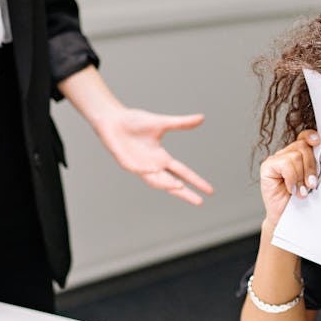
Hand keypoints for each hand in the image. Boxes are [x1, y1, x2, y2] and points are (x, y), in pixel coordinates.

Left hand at [97, 107, 213, 204]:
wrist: (112, 120)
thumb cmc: (135, 122)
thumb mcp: (161, 122)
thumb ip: (181, 123)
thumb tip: (202, 118)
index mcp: (162, 158)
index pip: (183, 172)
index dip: (196, 181)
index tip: (209, 190)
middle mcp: (152, 165)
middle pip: (172, 183)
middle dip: (185, 193)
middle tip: (199, 202)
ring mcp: (139, 167)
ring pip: (156, 181)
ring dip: (167, 185)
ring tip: (180, 186)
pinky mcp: (127, 164)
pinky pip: (139, 170)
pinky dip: (148, 173)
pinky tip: (155, 171)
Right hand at [260, 130, 319, 228]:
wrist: (286, 219)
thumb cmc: (301, 201)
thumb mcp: (312, 181)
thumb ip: (315, 167)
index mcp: (298, 155)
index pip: (305, 137)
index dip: (311, 137)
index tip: (319, 142)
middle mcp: (286, 154)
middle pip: (303, 147)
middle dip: (310, 167)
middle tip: (312, 185)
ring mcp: (276, 159)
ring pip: (295, 156)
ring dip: (301, 176)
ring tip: (302, 191)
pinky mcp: (267, 167)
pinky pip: (285, 164)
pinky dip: (291, 178)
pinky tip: (291, 189)